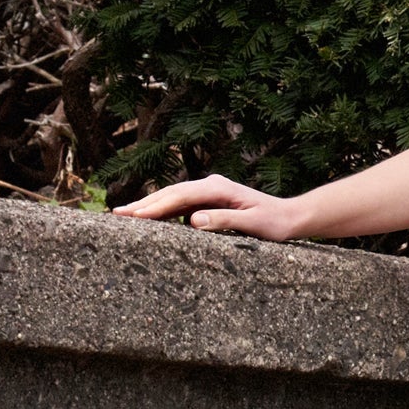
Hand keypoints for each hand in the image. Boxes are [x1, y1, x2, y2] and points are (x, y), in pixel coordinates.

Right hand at [112, 174, 302, 238]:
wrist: (291, 216)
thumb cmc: (276, 222)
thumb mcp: (254, 224)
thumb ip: (225, 220)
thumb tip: (194, 220)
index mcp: (219, 188)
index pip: (181, 196)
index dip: (157, 206)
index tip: (136, 217)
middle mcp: (211, 184)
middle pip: (171, 193)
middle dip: (144, 204)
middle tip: (117, 215)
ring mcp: (209, 191)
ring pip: (173, 197)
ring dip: (149, 206)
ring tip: (123, 215)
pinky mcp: (210, 200)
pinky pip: (181, 205)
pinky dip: (163, 210)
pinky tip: (148, 219)